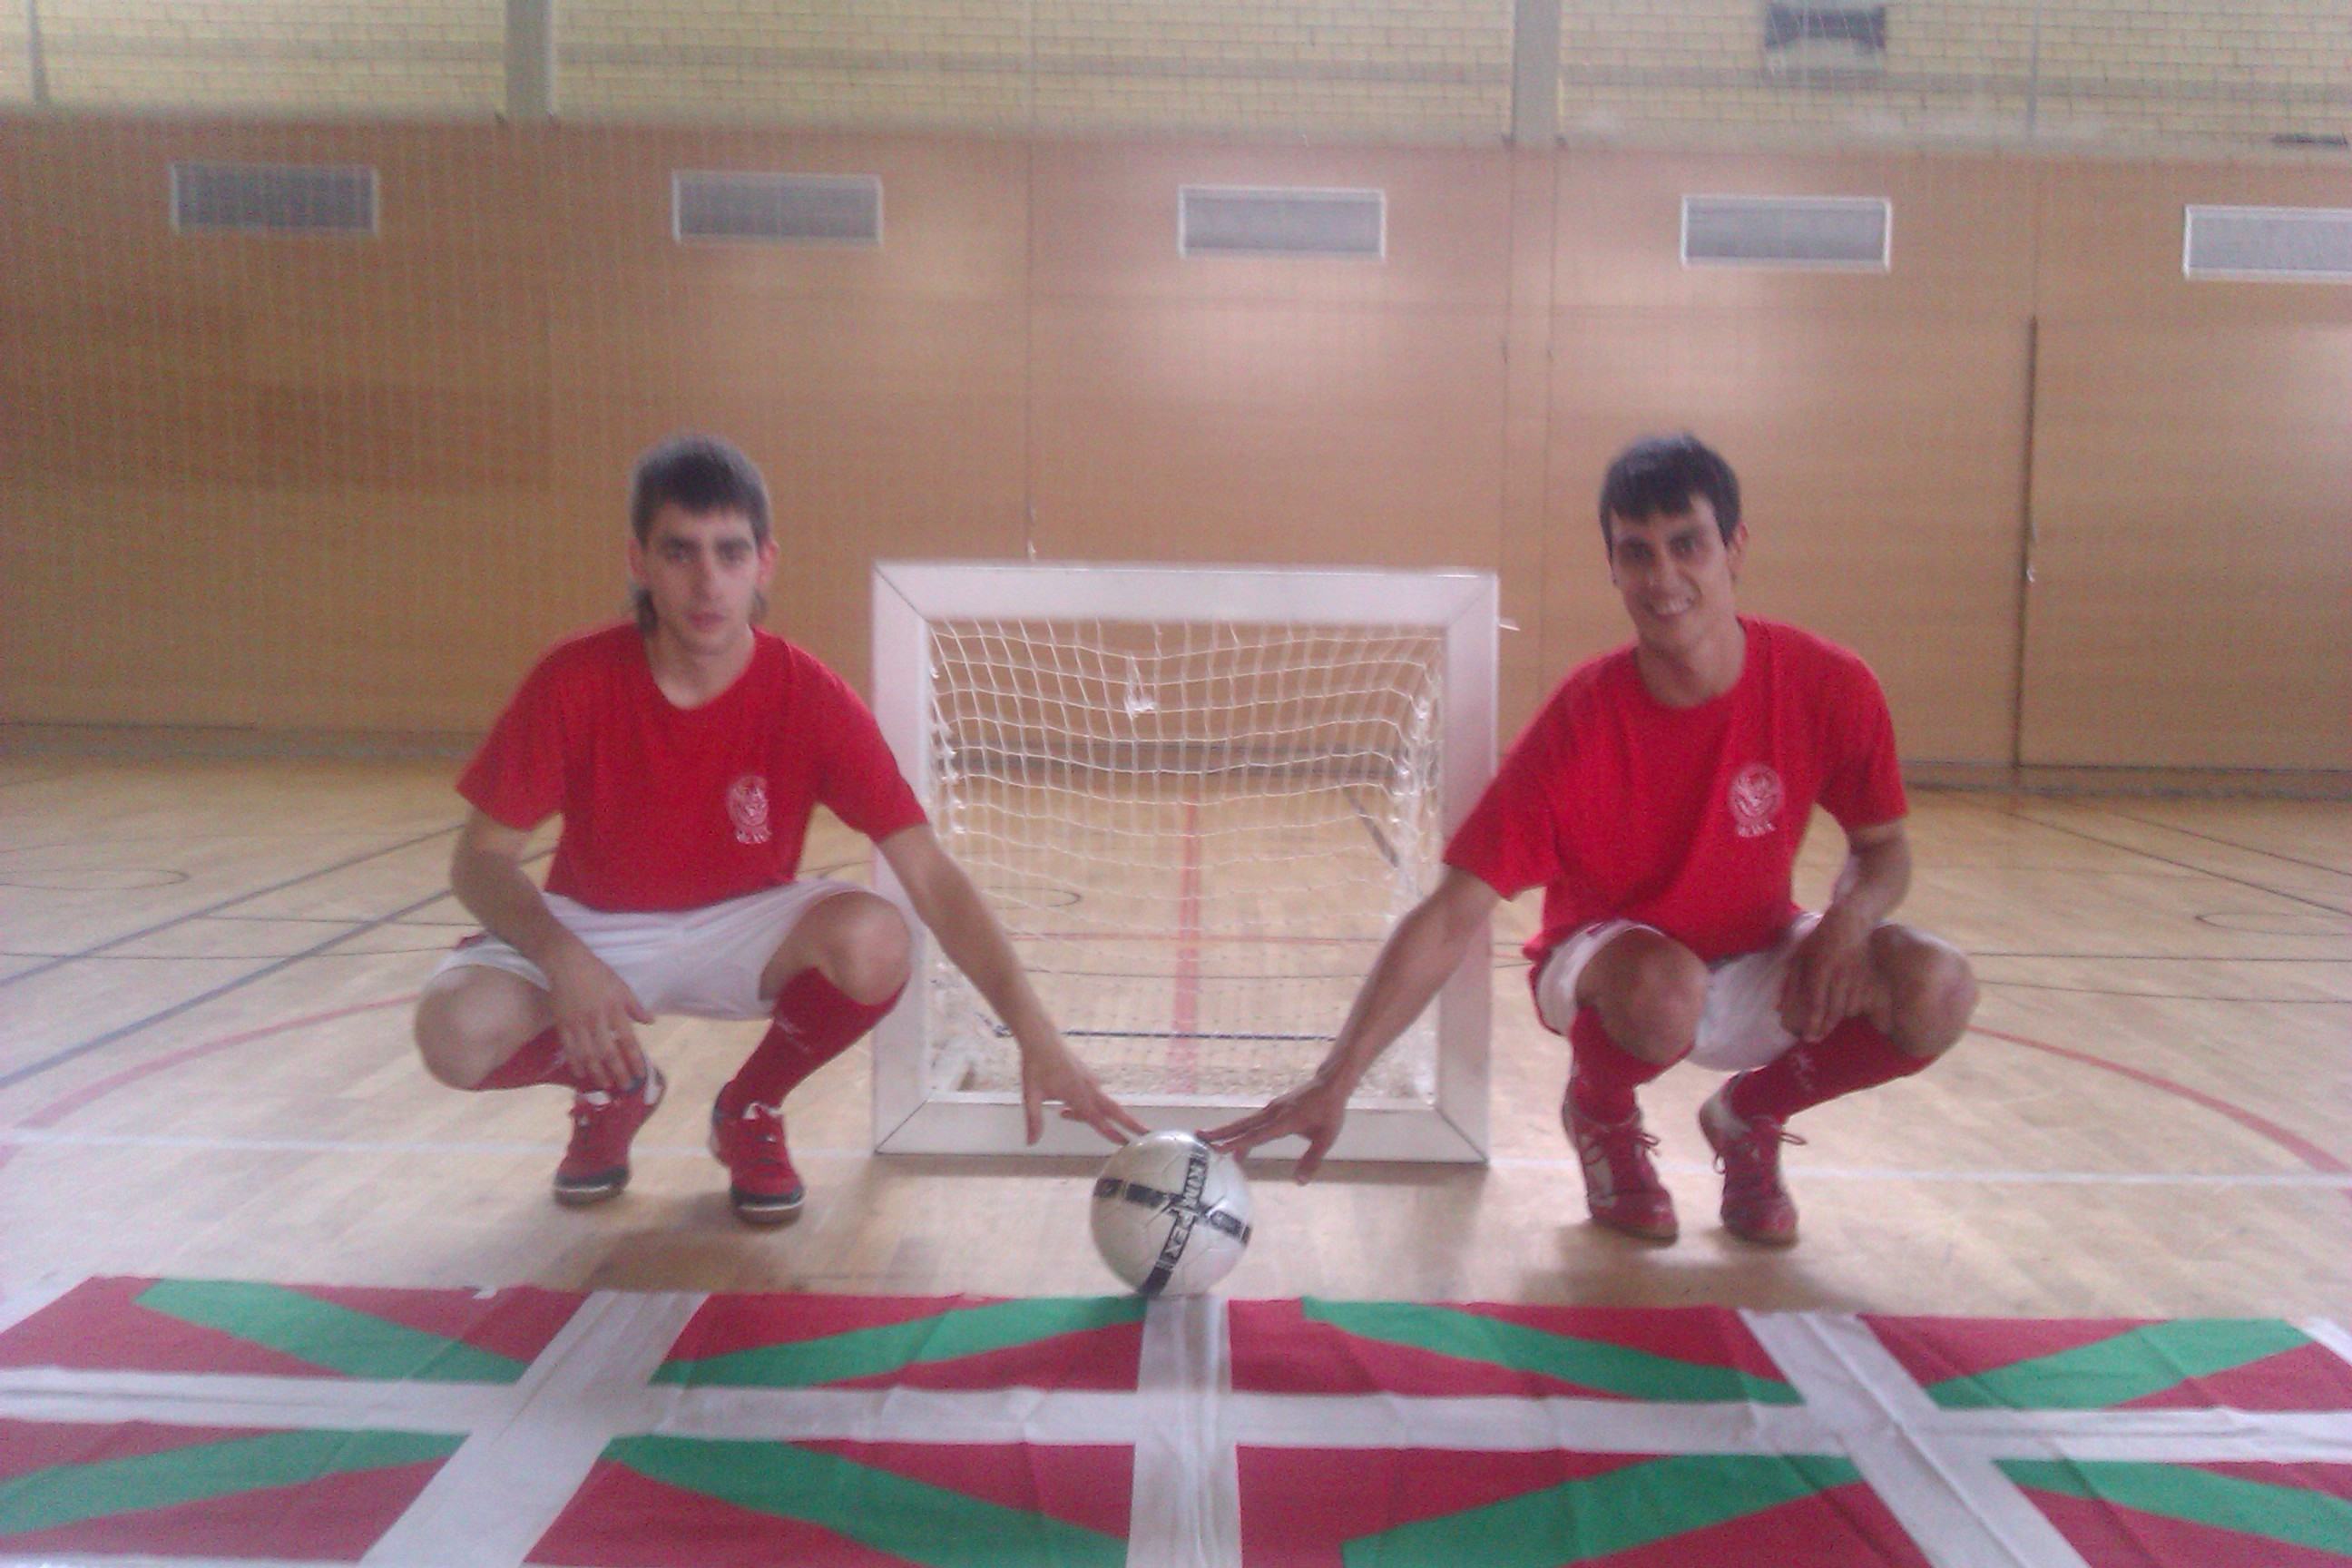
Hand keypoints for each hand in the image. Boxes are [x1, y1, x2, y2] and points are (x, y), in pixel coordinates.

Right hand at [543, 945, 652, 1088]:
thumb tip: (651, 1022)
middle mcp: (597, 1020)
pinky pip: (569, 1048)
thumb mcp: (622, 987)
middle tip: (625, 1087)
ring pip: (588, 1055)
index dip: (635, 1059)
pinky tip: (581, 1074)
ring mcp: (577, 1024)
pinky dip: (575, 1063)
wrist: (567, 963)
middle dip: (618, 1072)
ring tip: (605, 1086)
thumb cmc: (598, 974)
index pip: (628, 1040)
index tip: (640, 1074)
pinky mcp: (562, 1024)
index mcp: (614, 1010)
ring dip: (597, 1073)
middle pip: (608, 1052)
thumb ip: (635, 1007)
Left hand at [1018, 1030, 1147, 1145]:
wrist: (1041, 1038)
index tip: (1127, 1143)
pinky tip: (1064, 1104)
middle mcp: (1089, 1089)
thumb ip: (1034, 1120)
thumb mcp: (1031, 1095)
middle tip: (1149, 1133)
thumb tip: (1031, 1143)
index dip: (1112, 1133)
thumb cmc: (1035, 1066)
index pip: (1098, 1120)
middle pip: (1115, 1110)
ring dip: (1095, 1114)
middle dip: (1131, 1123)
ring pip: (1101, 1103)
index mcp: (1077, 1096)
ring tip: (1063, 1113)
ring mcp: (1090, 1080)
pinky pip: (1094, 1094)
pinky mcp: (1087, 1074)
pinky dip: (1087, 1104)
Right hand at [1202, 1069, 1352, 1183]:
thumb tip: (1298, 1182)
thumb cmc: (1330, 1112)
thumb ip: (1312, 1160)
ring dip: (1226, 1131)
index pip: (1257, 1135)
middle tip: (1198, 1137)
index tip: (1219, 1149)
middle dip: (1220, 1132)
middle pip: (1242, 1125)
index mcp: (1284, 1121)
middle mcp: (1273, 1113)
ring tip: (1206, 1139)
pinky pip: (1252, 1122)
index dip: (1238, 1143)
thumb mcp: (1326, 1139)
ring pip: (1245, 1123)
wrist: (1330, 1085)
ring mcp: (1271, 1109)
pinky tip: (1235, 1142)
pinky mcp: (1272, 1108)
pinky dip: (1239, 1130)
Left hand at [1778, 910, 1877, 1042]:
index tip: (1807, 1037)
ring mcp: (1856, 978)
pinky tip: (1840, 1012)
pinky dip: (1849, 1011)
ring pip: (1847, 1009)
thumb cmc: (1819, 939)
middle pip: (1834, 1011)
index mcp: (1821, 969)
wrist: (1851, 924)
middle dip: (1823, 1029)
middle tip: (1813, 1039)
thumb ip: (1791, 982)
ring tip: (1823, 1028)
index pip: (1818, 1002)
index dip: (1813, 1023)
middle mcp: (1840, 976)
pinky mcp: (1867, 979)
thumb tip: (1780, 1007)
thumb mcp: (1800, 956)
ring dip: (1835, 1021)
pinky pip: (1859, 1002)